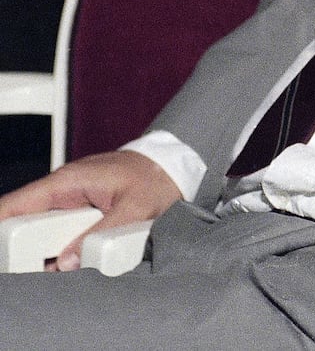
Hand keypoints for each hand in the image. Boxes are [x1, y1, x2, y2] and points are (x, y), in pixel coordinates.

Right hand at [0, 151, 180, 270]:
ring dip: (48, 256)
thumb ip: (103, 234)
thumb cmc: (156, 178)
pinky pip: (61, 239)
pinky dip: (64, 254)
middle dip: (26, 252)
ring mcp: (69, 205)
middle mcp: (61, 193)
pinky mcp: (79, 217)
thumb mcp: (137, 207)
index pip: (15, 205)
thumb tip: (67, 262)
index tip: (3, 254)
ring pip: (41, 237)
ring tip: (64, 268)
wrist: (173, 168)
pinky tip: (74, 265)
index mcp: (67, 182)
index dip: (2, 230)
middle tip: (43, 269)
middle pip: (24, 227)